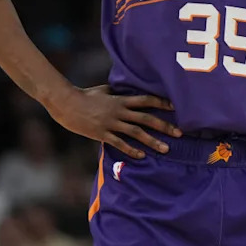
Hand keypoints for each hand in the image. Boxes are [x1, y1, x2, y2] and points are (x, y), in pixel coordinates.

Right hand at [46, 85, 180, 159]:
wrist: (65, 104)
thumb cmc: (85, 95)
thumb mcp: (104, 90)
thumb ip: (117, 92)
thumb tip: (128, 89)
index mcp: (120, 99)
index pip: (146, 100)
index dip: (162, 103)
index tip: (176, 108)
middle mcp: (119, 111)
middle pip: (146, 118)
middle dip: (164, 126)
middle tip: (180, 133)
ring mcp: (110, 123)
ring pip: (136, 133)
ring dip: (152, 141)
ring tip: (166, 149)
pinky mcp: (101, 134)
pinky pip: (119, 143)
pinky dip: (131, 150)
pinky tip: (142, 156)